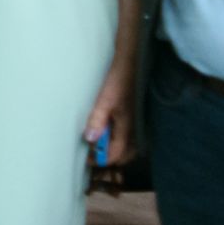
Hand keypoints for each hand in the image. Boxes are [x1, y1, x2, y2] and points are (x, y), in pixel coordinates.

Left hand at [83, 51, 133, 166]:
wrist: (131, 65)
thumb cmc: (119, 81)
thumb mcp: (105, 100)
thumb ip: (97, 120)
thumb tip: (91, 139)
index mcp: (127, 128)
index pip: (116, 154)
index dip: (100, 159)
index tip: (87, 157)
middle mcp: (134, 129)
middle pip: (125, 155)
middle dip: (109, 157)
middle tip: (93, 152)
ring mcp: (136, 124)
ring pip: (128, 147)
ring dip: (115, 150)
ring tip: (100, 143)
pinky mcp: (135, 117)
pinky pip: (129, 137)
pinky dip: (119, 140)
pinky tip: (108, 132)